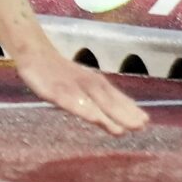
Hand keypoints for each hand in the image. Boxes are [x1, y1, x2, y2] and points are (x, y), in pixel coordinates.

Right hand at [14, 46, 149, 137]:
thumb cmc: (59, 71)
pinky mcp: (57, 90)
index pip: (116, 97)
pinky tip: (95, 119)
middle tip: (142, 126)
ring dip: (110, 115)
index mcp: (94, 82)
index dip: (130, 109)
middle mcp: (87, 83)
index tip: (146, 121)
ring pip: (94, 102)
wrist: (34, 53)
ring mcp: (73, 86)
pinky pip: (72, 102)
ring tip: (124, 129)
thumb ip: (97, 98)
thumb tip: (116, 116)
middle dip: (125, 114)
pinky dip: (85, 110)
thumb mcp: (81, 82)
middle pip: (109, 101)